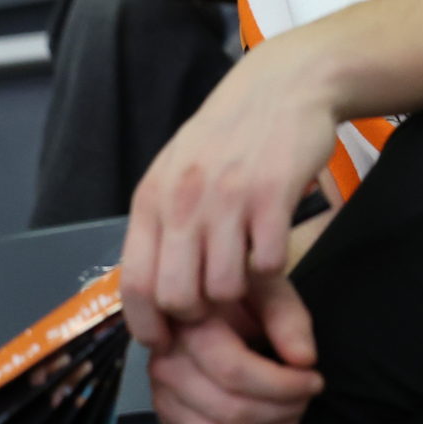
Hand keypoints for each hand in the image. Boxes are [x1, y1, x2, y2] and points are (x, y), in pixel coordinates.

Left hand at [122, 36, 340, 351]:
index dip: (150, 325)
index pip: (136, 284)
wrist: (286, 83)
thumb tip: (151, 287)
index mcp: (153, 197)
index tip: (168, 340)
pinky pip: (268, 265)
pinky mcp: (272, 196)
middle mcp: (184, 199)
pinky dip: (272, 270)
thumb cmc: (231, 132)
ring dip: (240, 295)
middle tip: (219, 306)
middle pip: (178, 296)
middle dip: (200, 315)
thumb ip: (163, 221)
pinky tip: (272, 247)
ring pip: (224, 288)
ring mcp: (228, 197)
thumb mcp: (181, 170)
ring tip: (248, 273)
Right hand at [148, 288, 324, 423]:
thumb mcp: (267, 288)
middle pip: (233, 413)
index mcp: (188, 328)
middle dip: (286, 411)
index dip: (284, 384)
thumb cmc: (243, 298)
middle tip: (307, 395)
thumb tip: (305, 360)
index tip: (313, 378)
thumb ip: (288, 318)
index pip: (234, 372)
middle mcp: (166, 369)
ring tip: (294, 412)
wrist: (207, 307)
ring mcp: (165, 403)